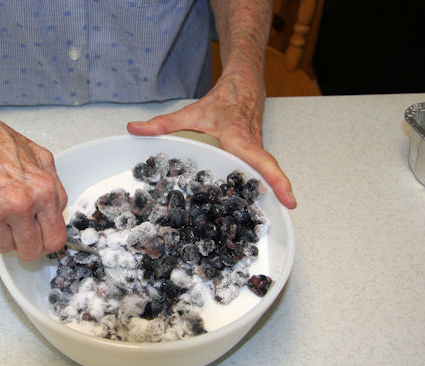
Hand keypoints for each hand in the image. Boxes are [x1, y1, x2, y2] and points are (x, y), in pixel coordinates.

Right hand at [0, 103, 67, 260]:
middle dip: (27, 244)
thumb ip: (54, 186)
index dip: (48, 241)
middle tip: (20, 232)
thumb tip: (57, 211)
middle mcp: (18, 205)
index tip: (43, 239)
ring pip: (4, 247)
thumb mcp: (38, 155)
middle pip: (30, 251)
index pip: (55, 238)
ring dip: (2, 234)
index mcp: (41, 191)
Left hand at [127, 72, 296, 208]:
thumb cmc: (223, 100)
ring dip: (267, 194)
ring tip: (260, 221)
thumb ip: (162, 124)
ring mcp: (257, 152)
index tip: (290, 200)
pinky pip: (259, 172)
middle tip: (270, 221)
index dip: (277, 181)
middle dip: (274, 196)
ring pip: (264, 175)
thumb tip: (135, 129)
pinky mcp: (255, 155)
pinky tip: (246, 204)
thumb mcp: (191, 112)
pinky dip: (258, 186)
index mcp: (241, 139)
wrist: (245, 84)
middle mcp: (254, 148)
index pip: (263, 161)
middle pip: (267, 175)